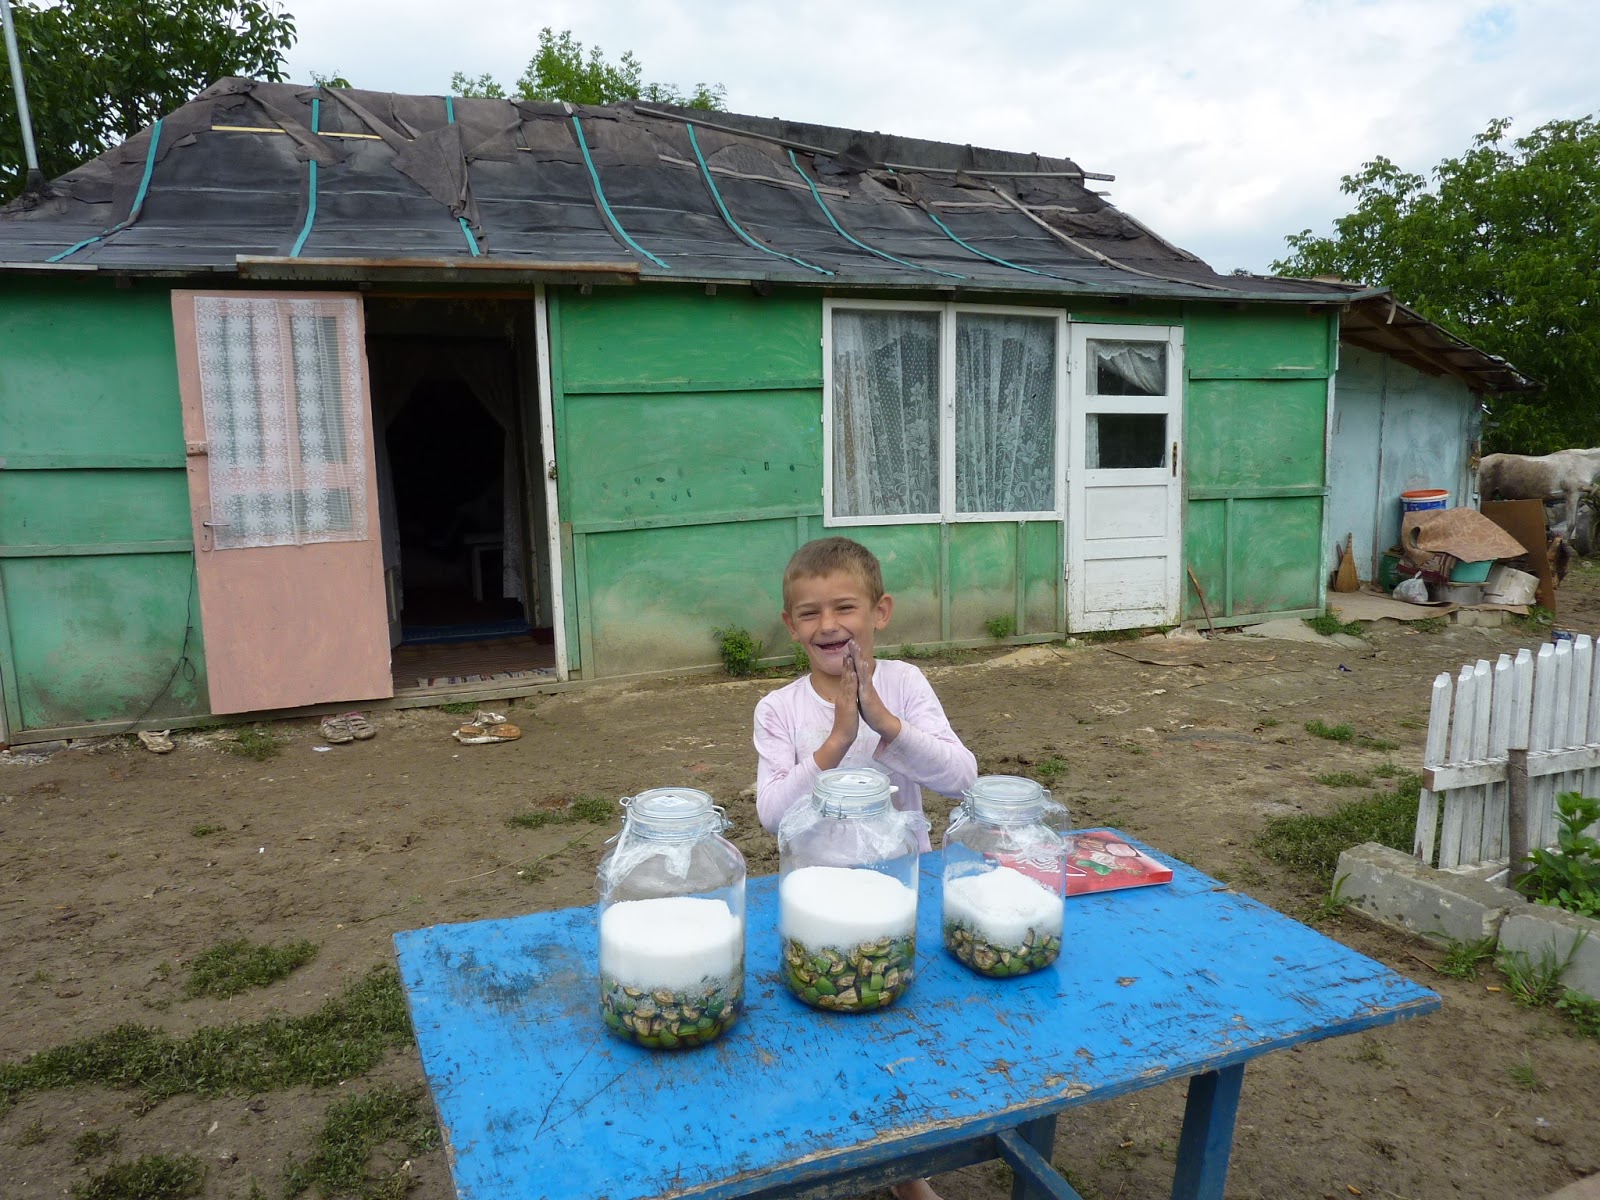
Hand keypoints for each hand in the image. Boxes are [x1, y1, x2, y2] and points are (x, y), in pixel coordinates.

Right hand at [812, 652, 859, 770]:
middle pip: (844, 676)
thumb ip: (845, 700)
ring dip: (847, 668)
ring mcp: (844, 699)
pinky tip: (852, 674)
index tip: (848, 655)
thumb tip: (845, 694)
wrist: (841, 736)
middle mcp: (842, 695)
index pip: (845, 678)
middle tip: (847, 650)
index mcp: (843, 695)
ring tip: (848, 656)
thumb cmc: (845, 723)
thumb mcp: (846, 708)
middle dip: (846, 662)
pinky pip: (849, 691)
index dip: (846, 666)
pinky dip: (850, 682)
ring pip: (845, 681)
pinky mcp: (847, 704)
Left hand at [851, 639, 901, 743]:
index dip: (853, 657)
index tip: (849, 646)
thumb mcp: (863, 696)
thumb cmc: (871, 710)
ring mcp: (867, 687)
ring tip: (857, 647)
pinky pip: (865, 681)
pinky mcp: (868, 694)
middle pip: (860, 665)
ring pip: (862, 670)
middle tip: (851, 640)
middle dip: (856, 653)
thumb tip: (857, 683)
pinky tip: (862, 664)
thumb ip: (861, 688)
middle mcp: (865, 683)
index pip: (857, 668)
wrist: (881, 721)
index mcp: (862, 684)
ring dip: (859, 658)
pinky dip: (864, 672)